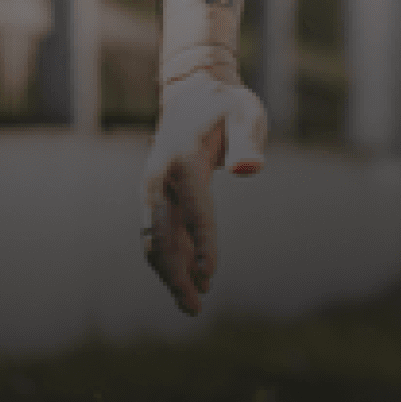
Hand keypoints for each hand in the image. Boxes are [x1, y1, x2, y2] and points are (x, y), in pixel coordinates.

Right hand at [140, 72, 267, 314]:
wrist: (193, 94)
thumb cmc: (226, 107)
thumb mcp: (245, 113)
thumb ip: (248, 141)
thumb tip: (249, 170)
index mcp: (182, 159)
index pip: (193, 208)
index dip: (202, 242)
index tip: (210, 274)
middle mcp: (158, 178)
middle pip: (161, 235)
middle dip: (176, 274)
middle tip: (197, 307)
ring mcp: (151, 190)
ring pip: (154, 241)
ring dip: (170, 274)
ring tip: (194, 305)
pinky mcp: (153, 198)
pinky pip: (157, 235)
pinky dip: (170, 260)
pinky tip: (192, 278)